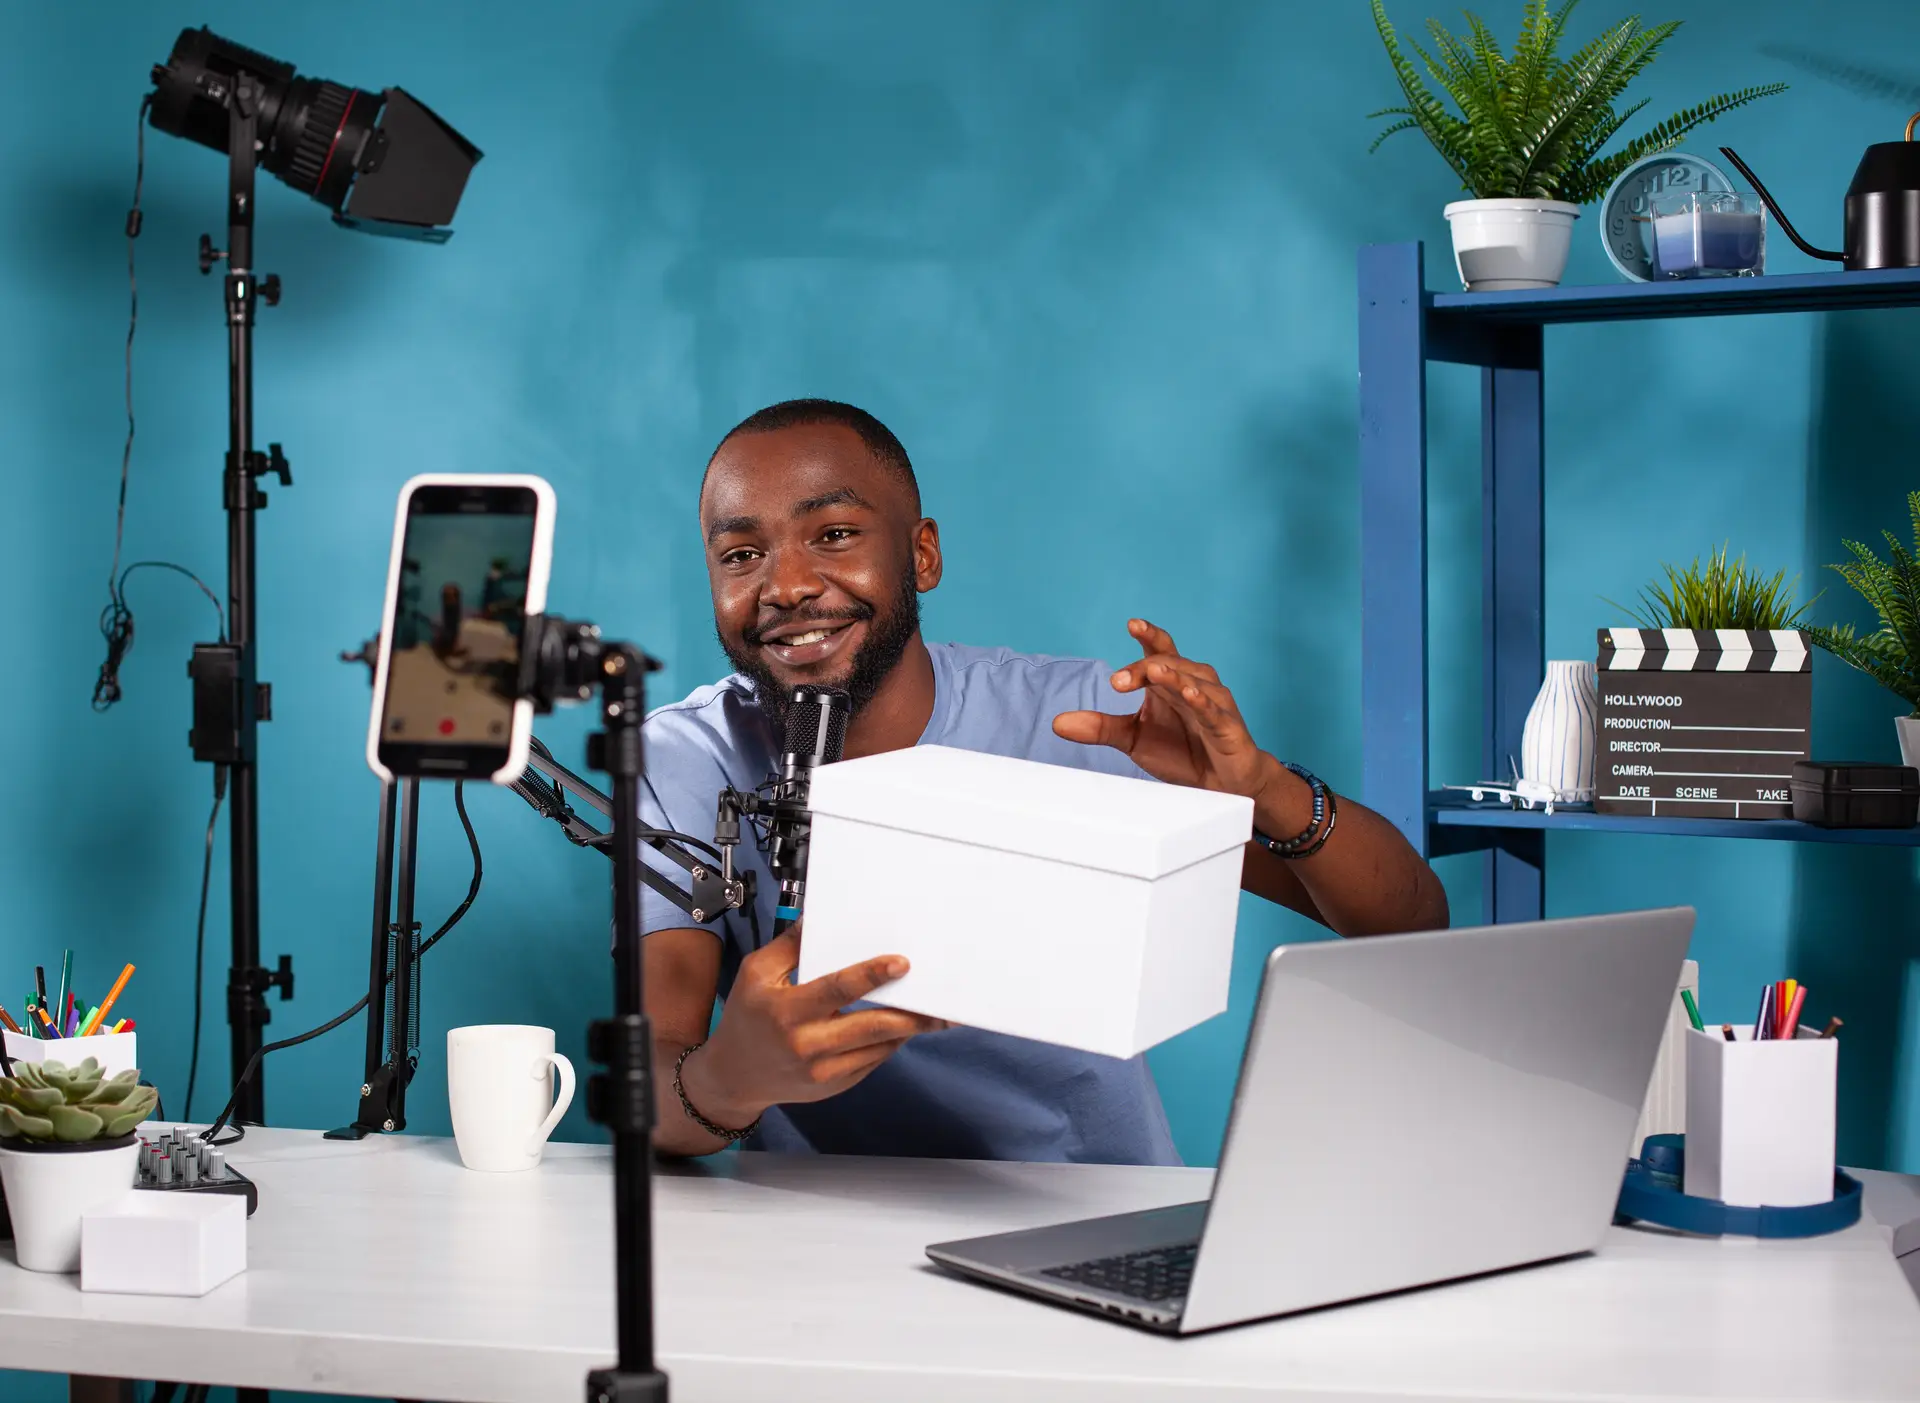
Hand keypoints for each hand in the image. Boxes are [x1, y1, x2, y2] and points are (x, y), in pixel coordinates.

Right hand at [680, 926, 947, 1128]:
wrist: (733, 1076)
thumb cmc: (746, 1018)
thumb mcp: (755, 973)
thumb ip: (788, 946)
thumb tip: (817, 919)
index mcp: (787, 1011)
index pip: (838, 989)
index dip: (872, 976)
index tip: (901, 964)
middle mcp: (807, 1044)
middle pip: (872, 1026)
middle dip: (911, 1014)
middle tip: (941, 1002)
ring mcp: (823, 1071)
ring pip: (878, 1047)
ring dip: (907, 1030)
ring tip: (934, 1015)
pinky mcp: (834, 1085)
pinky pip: (872, 1061)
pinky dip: (889, 1043)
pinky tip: (903, 1029)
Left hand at [1052, 618, 1279, 805]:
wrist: (1219, 785)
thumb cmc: (1180, 752)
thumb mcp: (1133, 739)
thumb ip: (1099, 727)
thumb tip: (1057, 723)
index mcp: (1169, 681)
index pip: (1158, 650)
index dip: (1148, 635)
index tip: (1132, 624)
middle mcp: (1193, 683)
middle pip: (1169, 664)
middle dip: (1144, 668)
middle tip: (1118, 681)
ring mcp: (1212, 703)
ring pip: (1193, 681)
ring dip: (1173, 676)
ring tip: (1155, 672)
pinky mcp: (1227, 726)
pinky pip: (1213, 710)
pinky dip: (1202, 701)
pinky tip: (1189, 694)